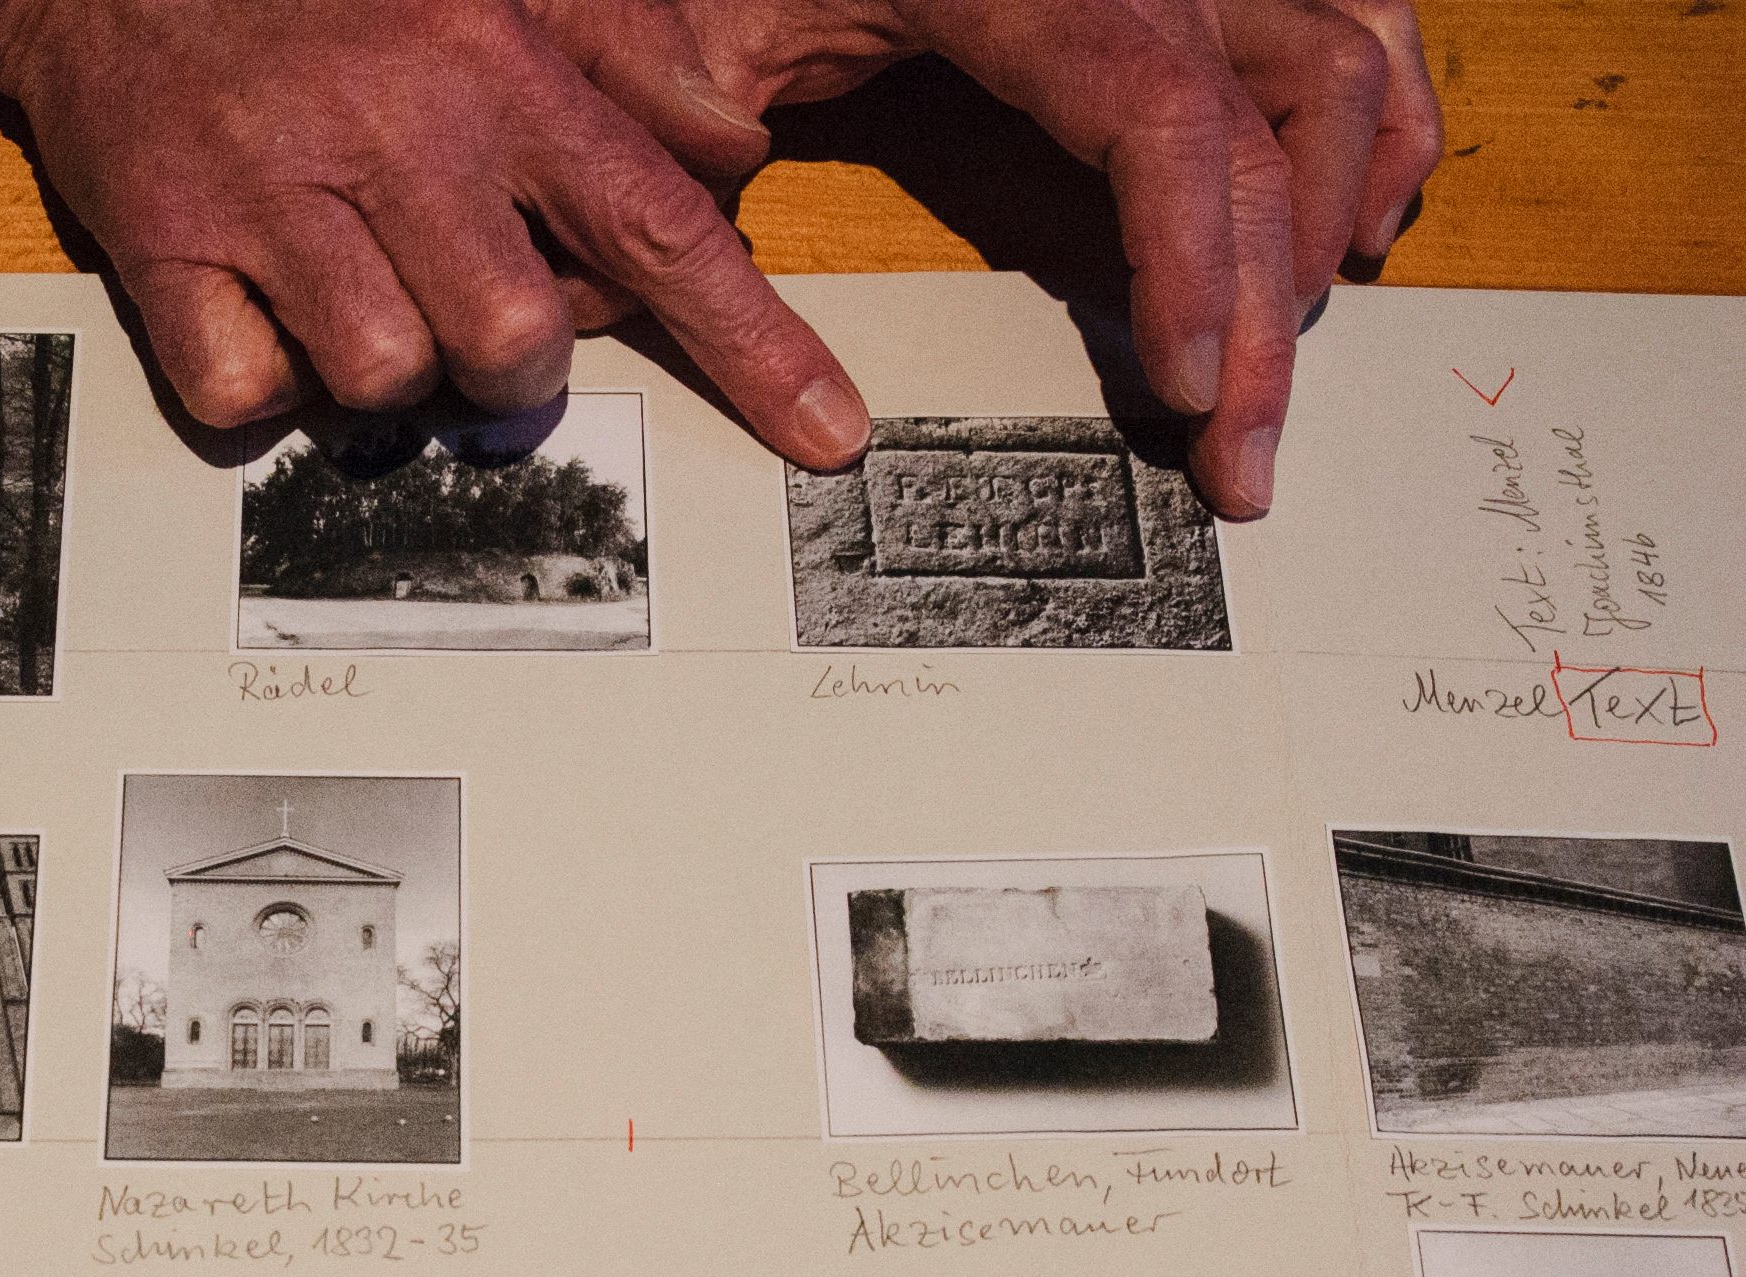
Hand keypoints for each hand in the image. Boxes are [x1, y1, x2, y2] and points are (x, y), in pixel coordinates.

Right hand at [0, 0, 875, 470]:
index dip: (755, 344)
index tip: (828, 430)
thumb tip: (735, 147)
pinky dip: (257, 383)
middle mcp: (400, 130)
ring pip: (385, 382)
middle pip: (516, 344)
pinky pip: (248, 396)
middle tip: (456, 313)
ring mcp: (278, 192)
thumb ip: (622, 67)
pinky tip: (251, 308)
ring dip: (374, 371)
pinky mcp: (169, 245)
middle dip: (504, 368)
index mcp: (498, 68)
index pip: (662, 225)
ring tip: (341, 289)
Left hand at [533, 0, 1446, 516]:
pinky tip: (1350, 227)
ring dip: (1331, 213)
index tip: (1192, 385)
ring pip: (1334, 60)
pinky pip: (1336, 21)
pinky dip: (1369, 124)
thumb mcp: (691, 20)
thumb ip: (677, 104)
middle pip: (1262, 118)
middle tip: (1240, 462)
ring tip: (1281, 361)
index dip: (1191, 253)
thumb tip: (718, 165)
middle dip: (1268, 309)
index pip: (1154, 105)